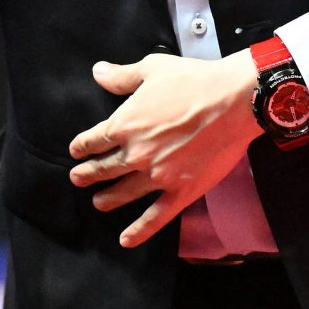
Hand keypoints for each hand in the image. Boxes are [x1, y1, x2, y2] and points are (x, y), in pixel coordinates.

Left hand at [68, 53, 262, 248]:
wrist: (233, 101)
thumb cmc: (193, 81)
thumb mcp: (152, 69)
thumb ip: (121, 76)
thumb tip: (97, 72)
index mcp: (125, 124)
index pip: (95, 139)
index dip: (82, 146)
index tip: (76, 151)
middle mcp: (136, 154)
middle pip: (105, 168)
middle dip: (88, 174)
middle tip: (78, 178)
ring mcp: (158, 176)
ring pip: (124, 193)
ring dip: (108, 199)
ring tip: (98, 203)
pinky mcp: (181, 191)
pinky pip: (155, 217)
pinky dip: (139, 230)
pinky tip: (126, 239)